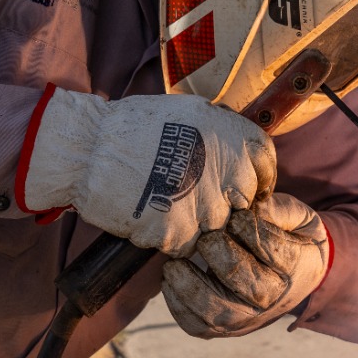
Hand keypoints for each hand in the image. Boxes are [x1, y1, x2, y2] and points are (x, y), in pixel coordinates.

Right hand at [16, 86, 274, 254]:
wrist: (91, 149)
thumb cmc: (136, 126)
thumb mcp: (193, 112)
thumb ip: (225, 134)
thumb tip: (244, 151)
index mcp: (240, 141)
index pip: (266, 169)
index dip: (251, 179)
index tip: (236, 185)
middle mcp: (233, 175)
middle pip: (243, 204)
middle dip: (223, 204)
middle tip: (194, 198)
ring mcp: (209, 209)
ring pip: (215, 230)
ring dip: (195, 224)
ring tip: (166, 205)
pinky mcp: (181, 234)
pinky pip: (186, 246)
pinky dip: (170, 237)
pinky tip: (151, 217)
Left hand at [162, 193, 330, 337]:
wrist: (296, 278)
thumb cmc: (289, 237)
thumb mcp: (296, 216)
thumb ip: (277, 208)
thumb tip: (246, 206)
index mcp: (297, 267)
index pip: (272, 248)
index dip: (248, 227)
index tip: (236, 216)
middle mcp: (275, 299)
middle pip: (246, 281)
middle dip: (219, 254)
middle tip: (204, 237)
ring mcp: (249, 319)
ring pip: (218, 311)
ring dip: (190, 285)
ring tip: (174, 264)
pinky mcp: (226, 329)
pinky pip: (198, 326)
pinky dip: (178, 305)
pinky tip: (170, 281)